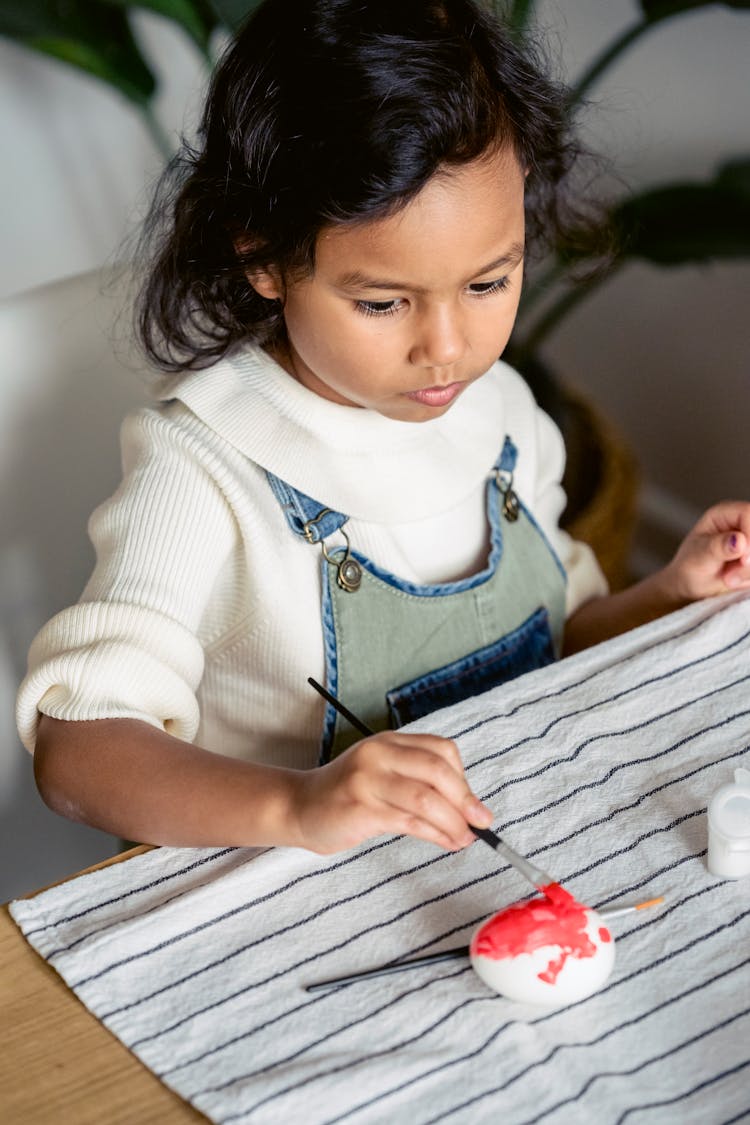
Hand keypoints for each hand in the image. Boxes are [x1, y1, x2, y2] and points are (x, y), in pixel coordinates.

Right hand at [289, 731, 493, 854]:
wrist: (298, 807)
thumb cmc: (347, 795)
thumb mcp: (382, 774)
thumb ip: (417, 780)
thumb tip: (467, 806)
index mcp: (388, 742)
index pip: (441, 749)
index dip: (463, 777)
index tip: (471, 803)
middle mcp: (378, 754)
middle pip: (438, 770)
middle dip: (466, 799)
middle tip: (482, 822)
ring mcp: (368, 780)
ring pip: (427, 798)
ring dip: (454, 822)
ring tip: (465, 838)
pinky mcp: (361, 808)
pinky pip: (410, 821)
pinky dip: (436, 834)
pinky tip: (446, 842)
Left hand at [663, 500, 749, 600]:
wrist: (692, 585)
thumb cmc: (690, 565)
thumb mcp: (698, 557)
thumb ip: (717, 547)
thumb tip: (739, 540)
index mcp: (726, 513)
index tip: (745, 560)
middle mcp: (744, 523)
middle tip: (730, 578)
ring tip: (728, 580)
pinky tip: (736, 582)